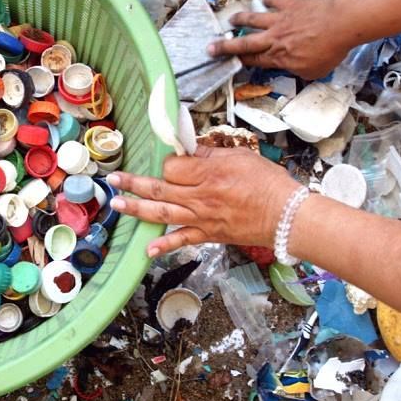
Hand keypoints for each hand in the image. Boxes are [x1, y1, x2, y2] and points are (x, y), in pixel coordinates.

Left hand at [107, 147, 301, 257]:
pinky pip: (182, 240)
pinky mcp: (209, 234)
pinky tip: (147, 250)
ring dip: (136, 209)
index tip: (170, 161)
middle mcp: (200, 197)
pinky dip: (164, 245)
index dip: (168, 163)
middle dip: (133, 182)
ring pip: (162, 212)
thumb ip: (211, 154)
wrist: (287, 216)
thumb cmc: (269, 184)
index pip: (173, 166)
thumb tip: (190, 151)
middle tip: (113, 179)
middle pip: (159, 188)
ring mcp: (202, 218)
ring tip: (117, 205)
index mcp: (208, 174)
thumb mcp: (241, 157)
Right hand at [207, 0, 356, 79]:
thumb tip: (291, 67)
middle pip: (244, 42)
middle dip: (225, 45)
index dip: (237, 61)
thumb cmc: (329, 51)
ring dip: (240, 19)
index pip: (252, 60)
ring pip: (253, 19)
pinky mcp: (290, 5)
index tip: (225, 62)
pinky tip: (264, 0)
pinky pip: (274, 1)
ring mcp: (280, 20)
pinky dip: (268, 1)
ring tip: (231, 19)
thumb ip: (297, 70)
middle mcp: (273, 38)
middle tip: (210, 46)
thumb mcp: (312, 72)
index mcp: (277, 57)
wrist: (341, 24)